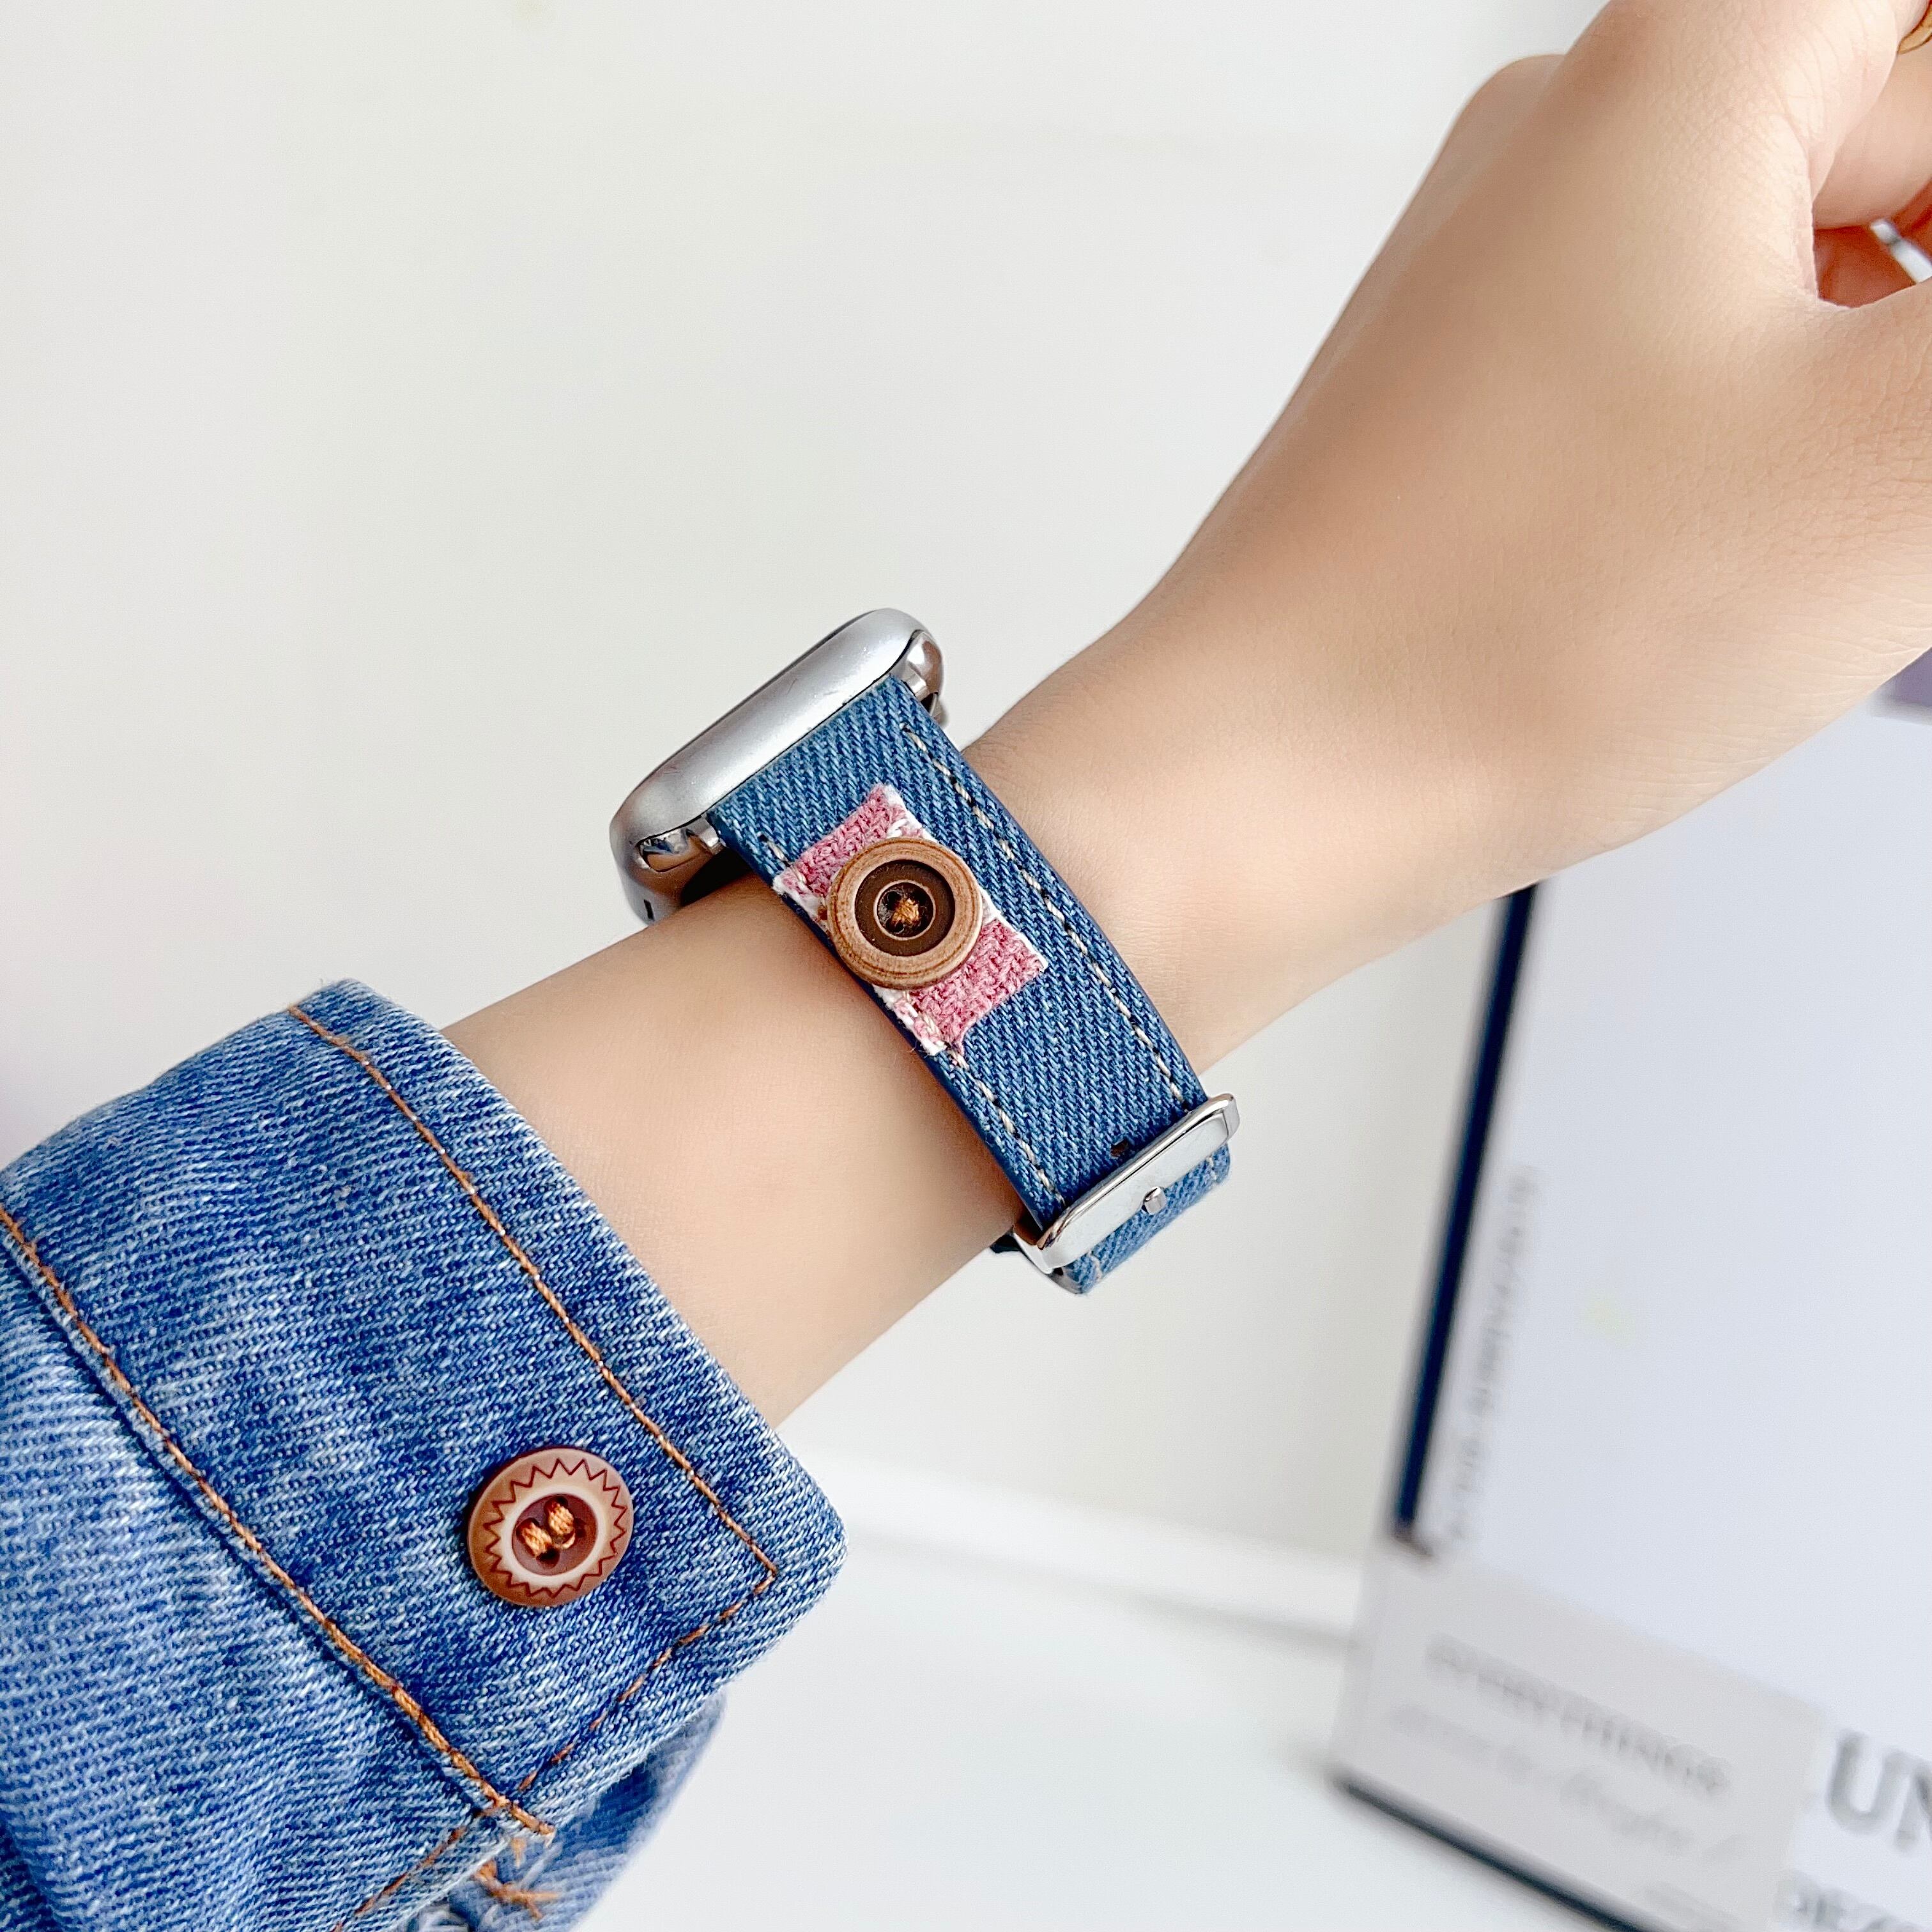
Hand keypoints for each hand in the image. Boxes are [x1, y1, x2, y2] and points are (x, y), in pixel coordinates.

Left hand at [457, 0, 1931, 1417]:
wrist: (1263, 790)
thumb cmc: (1489, 638)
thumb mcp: (1902, 462)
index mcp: (1692, 63)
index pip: (1915, 18)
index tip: (1927, 377)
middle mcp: (1574, 140)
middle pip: (1888, 111)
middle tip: (1918, 465)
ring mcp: (1513, 279)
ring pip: (1799, 247)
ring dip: (1893, 350)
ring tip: (1889, 513)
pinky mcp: (1484, 407)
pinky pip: (1700, 350)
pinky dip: (1793, 417)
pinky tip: (1813, 536)